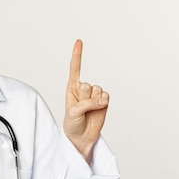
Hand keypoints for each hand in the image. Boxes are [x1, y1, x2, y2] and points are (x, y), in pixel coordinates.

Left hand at [63, 39, 108, 160]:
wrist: (81, 136)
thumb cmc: (72, 124)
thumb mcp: (73, 113)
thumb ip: (86, 103)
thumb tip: (104, 100)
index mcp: (72, 88)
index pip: (75, 68)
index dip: (77, 55)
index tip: (79, 41)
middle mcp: (83, 88)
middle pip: (87, 85)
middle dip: (85, 98)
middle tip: (82, 108)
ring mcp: (95, 94)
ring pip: (98, 91)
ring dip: (93, 102)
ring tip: (88, 111)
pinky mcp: (104, 100)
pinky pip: (106, 96)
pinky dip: (102, 104)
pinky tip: (98, 110)